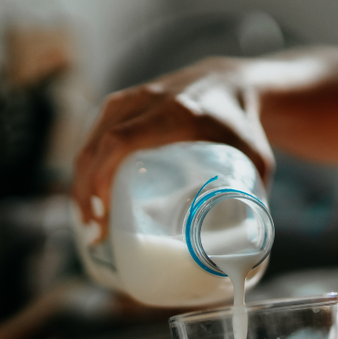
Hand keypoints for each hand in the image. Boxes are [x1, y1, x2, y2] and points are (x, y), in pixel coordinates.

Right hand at [72, 58, 274, 242]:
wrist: (231, 82)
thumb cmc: (244, 126)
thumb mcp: (256, 160)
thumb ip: (254, 201)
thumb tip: (246, 256)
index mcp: (176, 113)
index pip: (121, 141)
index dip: (102, 178)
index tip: (103, 215)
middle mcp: (146, 101)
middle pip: (98, 146)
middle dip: (86, 192)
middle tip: (95, 232)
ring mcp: (130, 99)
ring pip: (90, 142)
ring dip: (81, 182)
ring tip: (90, 221)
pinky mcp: (122, 104)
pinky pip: (93, 136)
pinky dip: (86, 167)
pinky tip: (89, 196)